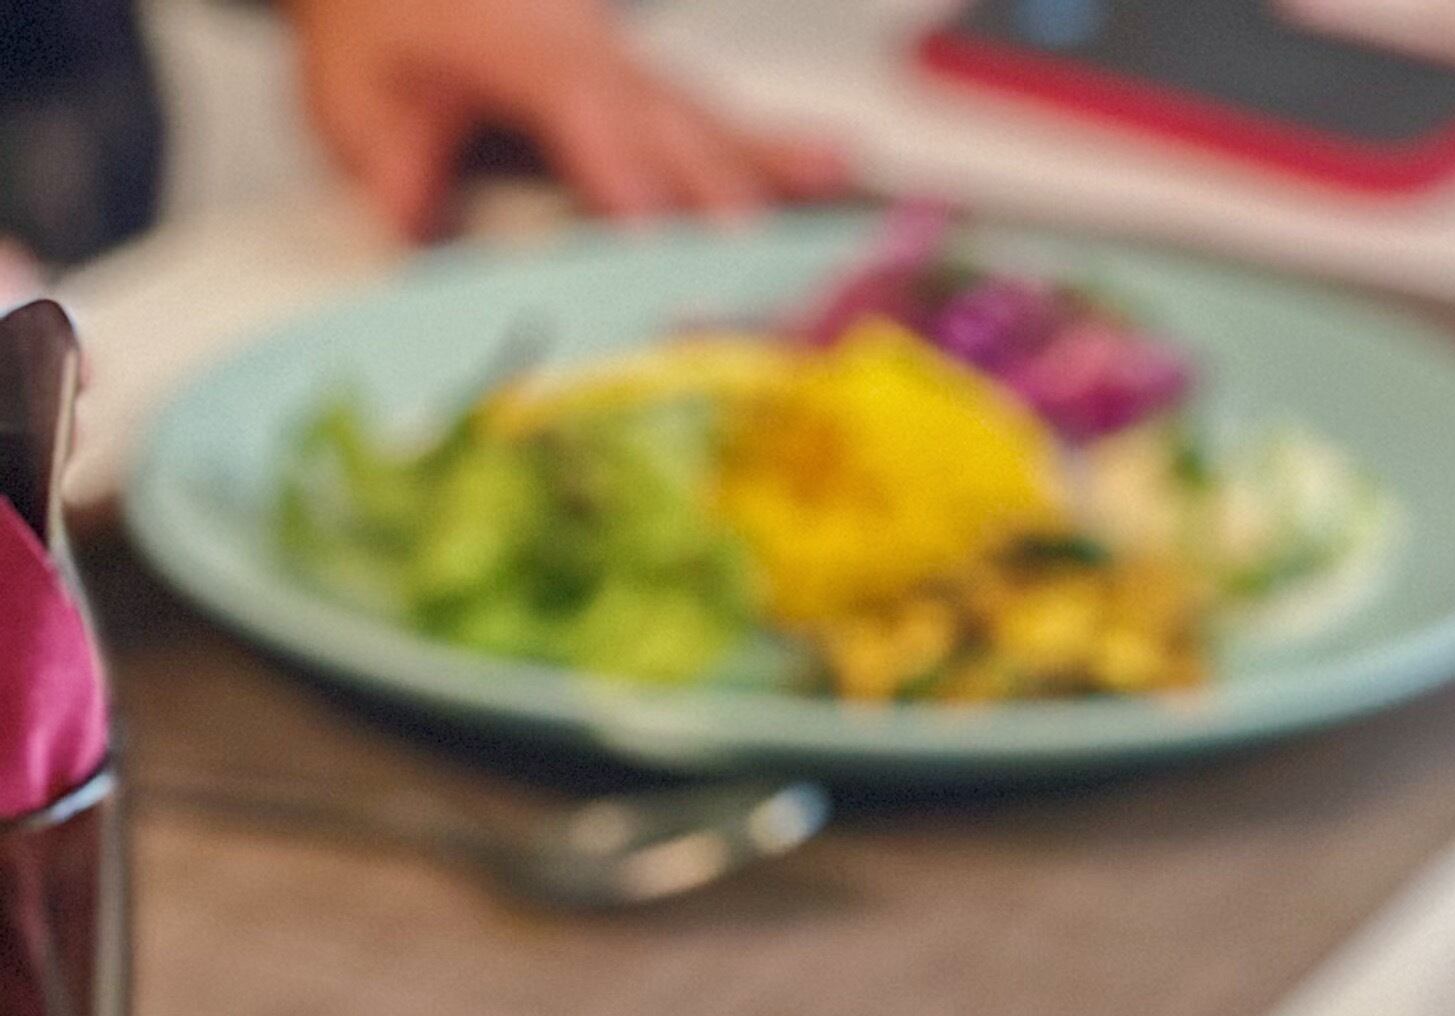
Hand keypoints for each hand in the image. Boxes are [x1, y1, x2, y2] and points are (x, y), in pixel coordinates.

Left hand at [288, 0, 846, 237]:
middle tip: (756, 282)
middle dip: (713, 207)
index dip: (626, 172)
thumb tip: (431, 254)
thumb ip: (394, 179)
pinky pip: (715, 117)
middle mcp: (586, 43)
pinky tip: (833, 162)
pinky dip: (775, 148)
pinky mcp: (645, 82)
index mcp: (510, 37)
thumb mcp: (351, 100)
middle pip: (667, 126)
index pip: (582, 106)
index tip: (658, 240)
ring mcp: (625, 59)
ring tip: (818, 244)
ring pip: (703, 125)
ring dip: (761, 189)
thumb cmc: (378, 25)